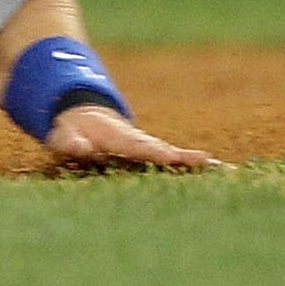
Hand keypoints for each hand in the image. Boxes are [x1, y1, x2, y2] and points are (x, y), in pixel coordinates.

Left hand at [43, 102, 223, 172]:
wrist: (81, 116)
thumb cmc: (72, 131)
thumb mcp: (63, 136)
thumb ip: (69, 143)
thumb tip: (83, 149)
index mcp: (117, 137)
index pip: (138, 146)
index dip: (154, 152)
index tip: (171, 157)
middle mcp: (137, 141)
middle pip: (163, 150)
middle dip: (184, 157)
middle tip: (209, 163)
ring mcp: (145, 148)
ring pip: (172, 155)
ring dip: (194, 162)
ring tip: (221, 168)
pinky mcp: (149, 156)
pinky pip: (172, 161)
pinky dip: (193, 164)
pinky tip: (218, 169)